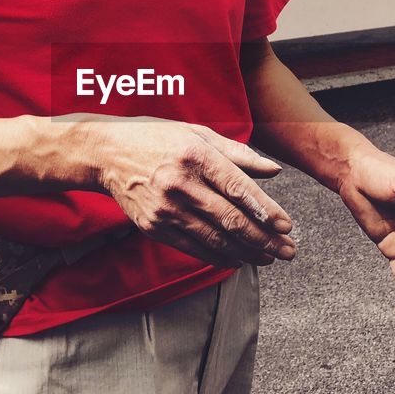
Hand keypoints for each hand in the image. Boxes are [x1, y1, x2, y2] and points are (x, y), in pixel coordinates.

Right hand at [85, 116, 296, 267]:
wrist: (106, 153)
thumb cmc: (157, 138)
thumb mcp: (198, 134)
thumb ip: (238, 154)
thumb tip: (274, 171)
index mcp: (196, 155)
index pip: (239, 189)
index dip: (266, 211)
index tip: (287, 225)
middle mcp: (181, 184)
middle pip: (231, 220)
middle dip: (265, 239)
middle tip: (288, 250)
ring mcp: (166, 209)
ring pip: (215, 239)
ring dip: (247, 252)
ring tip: (270, 257)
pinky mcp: (154, 227)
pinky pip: (194, 248)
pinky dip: (220, 256)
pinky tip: (239, 259)